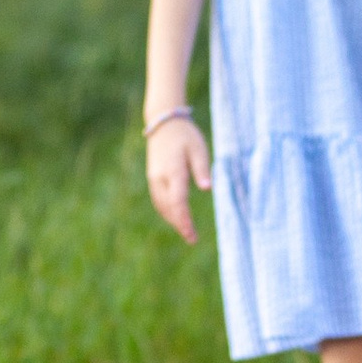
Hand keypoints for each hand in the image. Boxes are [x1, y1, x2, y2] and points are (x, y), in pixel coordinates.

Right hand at [145, 114, 212, 242]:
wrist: (163, 123)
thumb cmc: (186, 136)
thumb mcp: (198, 149)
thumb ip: (202, 169)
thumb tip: (208, 188)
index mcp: (173, 171)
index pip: (178, 202)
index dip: (185, 221)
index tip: (192, 235)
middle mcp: (160, 177)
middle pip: (169, 208)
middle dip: (180, 225)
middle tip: (192, 239)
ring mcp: (154, 178)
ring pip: (162, 206)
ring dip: (173, 220)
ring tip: (186, 232)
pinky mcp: (153, 178)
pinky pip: (159, 200)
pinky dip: (167, 211)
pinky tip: (176, 218)